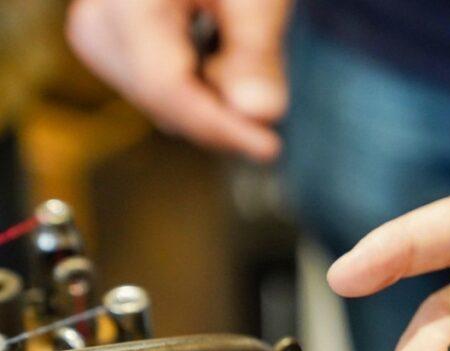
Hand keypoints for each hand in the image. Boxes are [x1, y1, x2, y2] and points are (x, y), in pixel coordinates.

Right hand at [66, 0, 291, 161]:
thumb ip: (256, 52)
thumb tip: (258, 113)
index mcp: (129, 0)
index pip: (166, 86)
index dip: (219, 127)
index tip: (269, 149)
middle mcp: (95, 15)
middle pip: (161, 99)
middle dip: (219, 115)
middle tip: (269, 108)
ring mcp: (93, 31)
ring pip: (158, 100)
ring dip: (210, 99)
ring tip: (237, 51)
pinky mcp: (103, 42)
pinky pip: (154, 88)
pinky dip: (196, 85)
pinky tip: (218, 55)